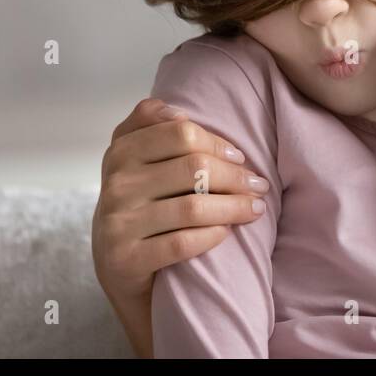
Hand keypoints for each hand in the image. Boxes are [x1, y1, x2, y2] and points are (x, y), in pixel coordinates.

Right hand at [91, 97, 267, 355]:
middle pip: (193, 167)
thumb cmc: (141, 204)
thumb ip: (151, 124)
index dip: (219, 143)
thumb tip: (179, 109)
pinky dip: (212, 235)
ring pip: (192, 206)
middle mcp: (115, 183)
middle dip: (236, 176)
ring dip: (235, 207)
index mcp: (121, 151)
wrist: (118, 267)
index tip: (241, 157)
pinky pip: (182, 242)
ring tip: (256, 208)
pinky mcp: (125, 259)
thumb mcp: (137, 160)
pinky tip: (226, 232)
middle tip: (259, 185)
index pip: (181, 133)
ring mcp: (117, 222)